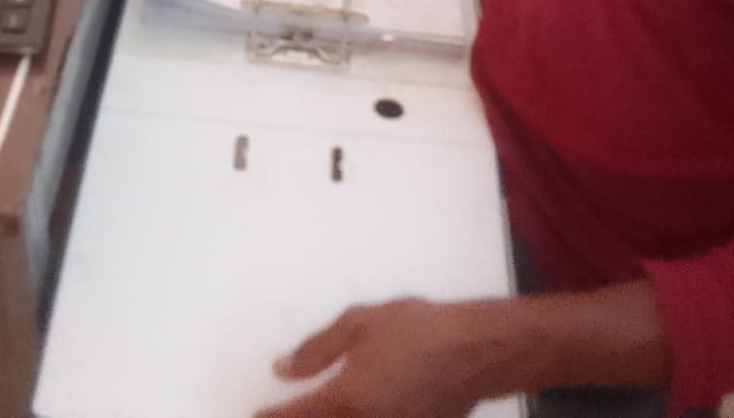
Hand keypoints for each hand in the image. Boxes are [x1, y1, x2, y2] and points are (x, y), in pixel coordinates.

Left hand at [255, 300, 482, 417]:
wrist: (476, 351)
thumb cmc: (416, 330)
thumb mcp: (359, 324)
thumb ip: (316, 350)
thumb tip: (281, 368)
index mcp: (344, 399)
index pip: (297, 417)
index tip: (257, 414)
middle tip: (279, 415)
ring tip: (315, 411)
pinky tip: (354, 412)